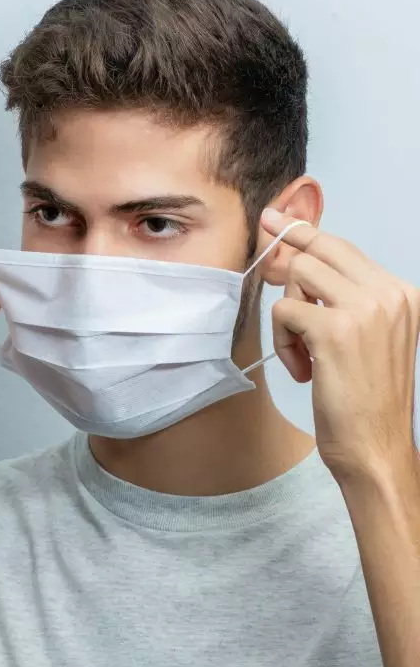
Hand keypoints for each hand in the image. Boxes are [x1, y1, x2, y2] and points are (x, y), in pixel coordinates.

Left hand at [261, 208, 419, 480]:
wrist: (375, 446)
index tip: (276, 220)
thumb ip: (338, 298)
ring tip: (301, 350)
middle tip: (264, 260)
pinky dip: (282, 340)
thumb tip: (291, 260)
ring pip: (299, 276)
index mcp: (402, 294)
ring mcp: (366, 309)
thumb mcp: (362, 338)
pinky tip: (302, 369)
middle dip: (285, 253)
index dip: (305, 234)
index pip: (344, 249)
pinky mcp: (336, 330)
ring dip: (288, 314)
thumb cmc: (363, 397)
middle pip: (321, 250)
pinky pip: (284, 311)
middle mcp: (390, 294)